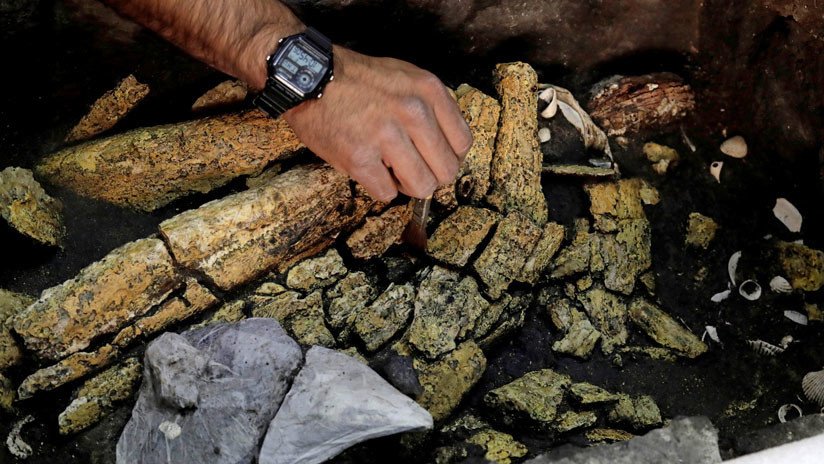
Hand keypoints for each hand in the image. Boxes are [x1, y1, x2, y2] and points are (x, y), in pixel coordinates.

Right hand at [283, 46, 472, 201]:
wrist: (310, 78)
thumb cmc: (358, 80)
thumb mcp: (406, 76)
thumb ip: (432, 105)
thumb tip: (449, 145)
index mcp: (429, 91)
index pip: (463, 143)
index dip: (450, 157)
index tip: (435, 158)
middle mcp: (413, 112)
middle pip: (446, 171)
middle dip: (430, 176)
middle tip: (412, 168)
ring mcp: (386, 136)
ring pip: (421, 187)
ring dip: (407, 185)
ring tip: (391, 170)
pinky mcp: (360, 159)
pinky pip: (386, 193)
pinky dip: (379, 187)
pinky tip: (370, 169)